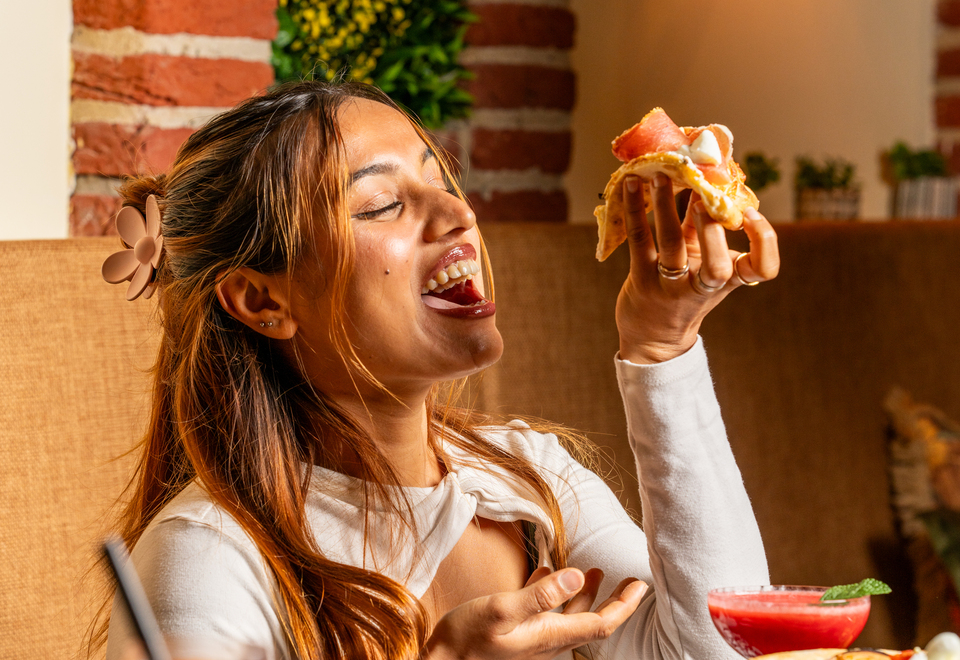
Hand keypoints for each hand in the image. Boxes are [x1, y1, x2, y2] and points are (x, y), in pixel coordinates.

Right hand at [423, 567, 646, 659]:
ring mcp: (535, 640)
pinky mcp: (520, 637)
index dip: (624, 605)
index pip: (601, 622)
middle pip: (590, 620)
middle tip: (627, 579)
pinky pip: (546, 613)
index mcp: (551, 635)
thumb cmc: (468, 637)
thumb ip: (541, 593)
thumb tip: (577, 575)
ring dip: (583, 593)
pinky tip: (547, 575)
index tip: (641, 585)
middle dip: (611, 598)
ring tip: (593, 571)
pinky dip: (553, 593)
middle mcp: (548, 641)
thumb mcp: (503, 609)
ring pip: (569, 615)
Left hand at [615, 174, 779, 363]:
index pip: (762, 269)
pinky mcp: (641, 280)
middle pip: (717, 265)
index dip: (764, 242)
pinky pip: (639, 241)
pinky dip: (635, 211)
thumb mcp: (702, 265)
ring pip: (672, 243)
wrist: (653, 338)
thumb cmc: (683, 294)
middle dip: (711, 229)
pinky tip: (631, 187)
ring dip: (666, 206)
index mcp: (727, 281)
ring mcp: (670, 286)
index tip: (750, 215)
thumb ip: (705, 230)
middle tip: (703, 196)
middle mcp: (702, 287)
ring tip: (660, 176)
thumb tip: (703, 182)